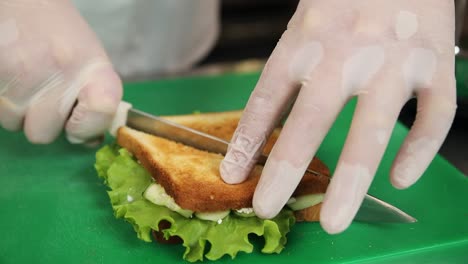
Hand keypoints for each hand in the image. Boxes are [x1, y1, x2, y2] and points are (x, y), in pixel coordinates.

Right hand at [0, 0, 121, 143]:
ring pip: (16, 125)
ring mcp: (24, 74)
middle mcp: (62, 71)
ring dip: (19, 110)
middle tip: (45, 92)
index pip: (102, 112)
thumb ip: (94, 102)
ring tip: (27, 79)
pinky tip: (12, 76)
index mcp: (94, 69)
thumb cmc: (60, 36)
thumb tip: (88, 142)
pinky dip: (3, 101)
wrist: (24, 1)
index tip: (78, 125)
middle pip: (44, 134)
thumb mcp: (90, 62)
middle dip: (42, 121)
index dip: (87, 128)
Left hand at [220, 0, 455, 233]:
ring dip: (351, 182)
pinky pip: (433, 116)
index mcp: (306, 39)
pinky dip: (420, 152)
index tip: (233, 175)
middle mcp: (347, 52)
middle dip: (287, 171)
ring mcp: (395, 60)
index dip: (247, 141)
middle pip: (312, 121)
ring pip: (373, 131)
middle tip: (269, 207)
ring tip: (335, 221)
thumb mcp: (307, 20)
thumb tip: (268, 126)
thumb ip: (292, 68)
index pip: (267, 98)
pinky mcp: (436, 63)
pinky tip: (400, 178)